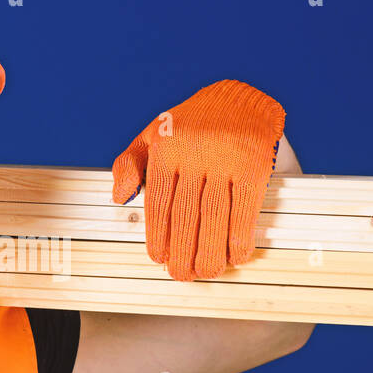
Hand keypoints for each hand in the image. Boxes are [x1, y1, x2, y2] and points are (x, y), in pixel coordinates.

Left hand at [111, 79, 284, 280]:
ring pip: (214, 217)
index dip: (158, 236)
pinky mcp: (253, 166)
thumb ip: (129, 163)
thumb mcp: (152, 134)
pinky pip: (244, 209)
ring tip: (207, 272)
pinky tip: (236, 255)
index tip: (159, 258)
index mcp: (166, 149)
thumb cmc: (193, 122)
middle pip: (185, 215)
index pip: (158, 202)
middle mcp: (194, 155)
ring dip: (210, 252)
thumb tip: (118, 195)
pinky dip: (240, 237)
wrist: (241, 98)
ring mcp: (225, 160)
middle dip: (182, 252)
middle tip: (182, 274)